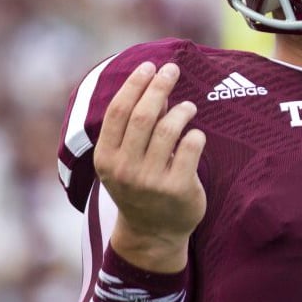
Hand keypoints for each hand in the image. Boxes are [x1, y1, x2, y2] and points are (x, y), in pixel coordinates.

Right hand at [94, 61, 206, 271]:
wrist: (153, 234)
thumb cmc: (141, 187)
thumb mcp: (127, 160)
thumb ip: (137, 126)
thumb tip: (154, 85)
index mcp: (106, 158)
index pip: (118, 111)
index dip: (134, 84)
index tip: (149, 66)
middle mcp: (125, 169)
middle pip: (143, 115)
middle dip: (159, 86)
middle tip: (173, 70)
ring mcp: (151, 180)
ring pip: (168, 129)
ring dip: (181, 111)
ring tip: (188, 107)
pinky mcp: (178, 189)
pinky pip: (191, 148)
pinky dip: (195, 134)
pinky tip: (195, 134)